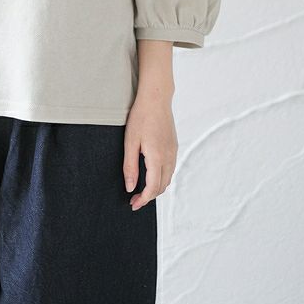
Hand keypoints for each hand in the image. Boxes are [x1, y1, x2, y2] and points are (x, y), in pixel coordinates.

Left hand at [123, 93, 177, 210]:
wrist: (156, 98)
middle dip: (149, 197)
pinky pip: (170, 169)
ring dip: (156, 188)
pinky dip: (161, 178)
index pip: (153, 188)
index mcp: (157, 157)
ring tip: (141, 190)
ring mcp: (173, 151)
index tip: (133, 205)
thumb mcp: (130, 142)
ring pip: (168, 179)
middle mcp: (169, 157)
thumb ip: (130, 167)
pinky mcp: (174, 146)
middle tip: (134, 200)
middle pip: (162, 186)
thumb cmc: (141, 117)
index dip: (143, 200)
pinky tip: (151, 176)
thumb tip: (130, 187)